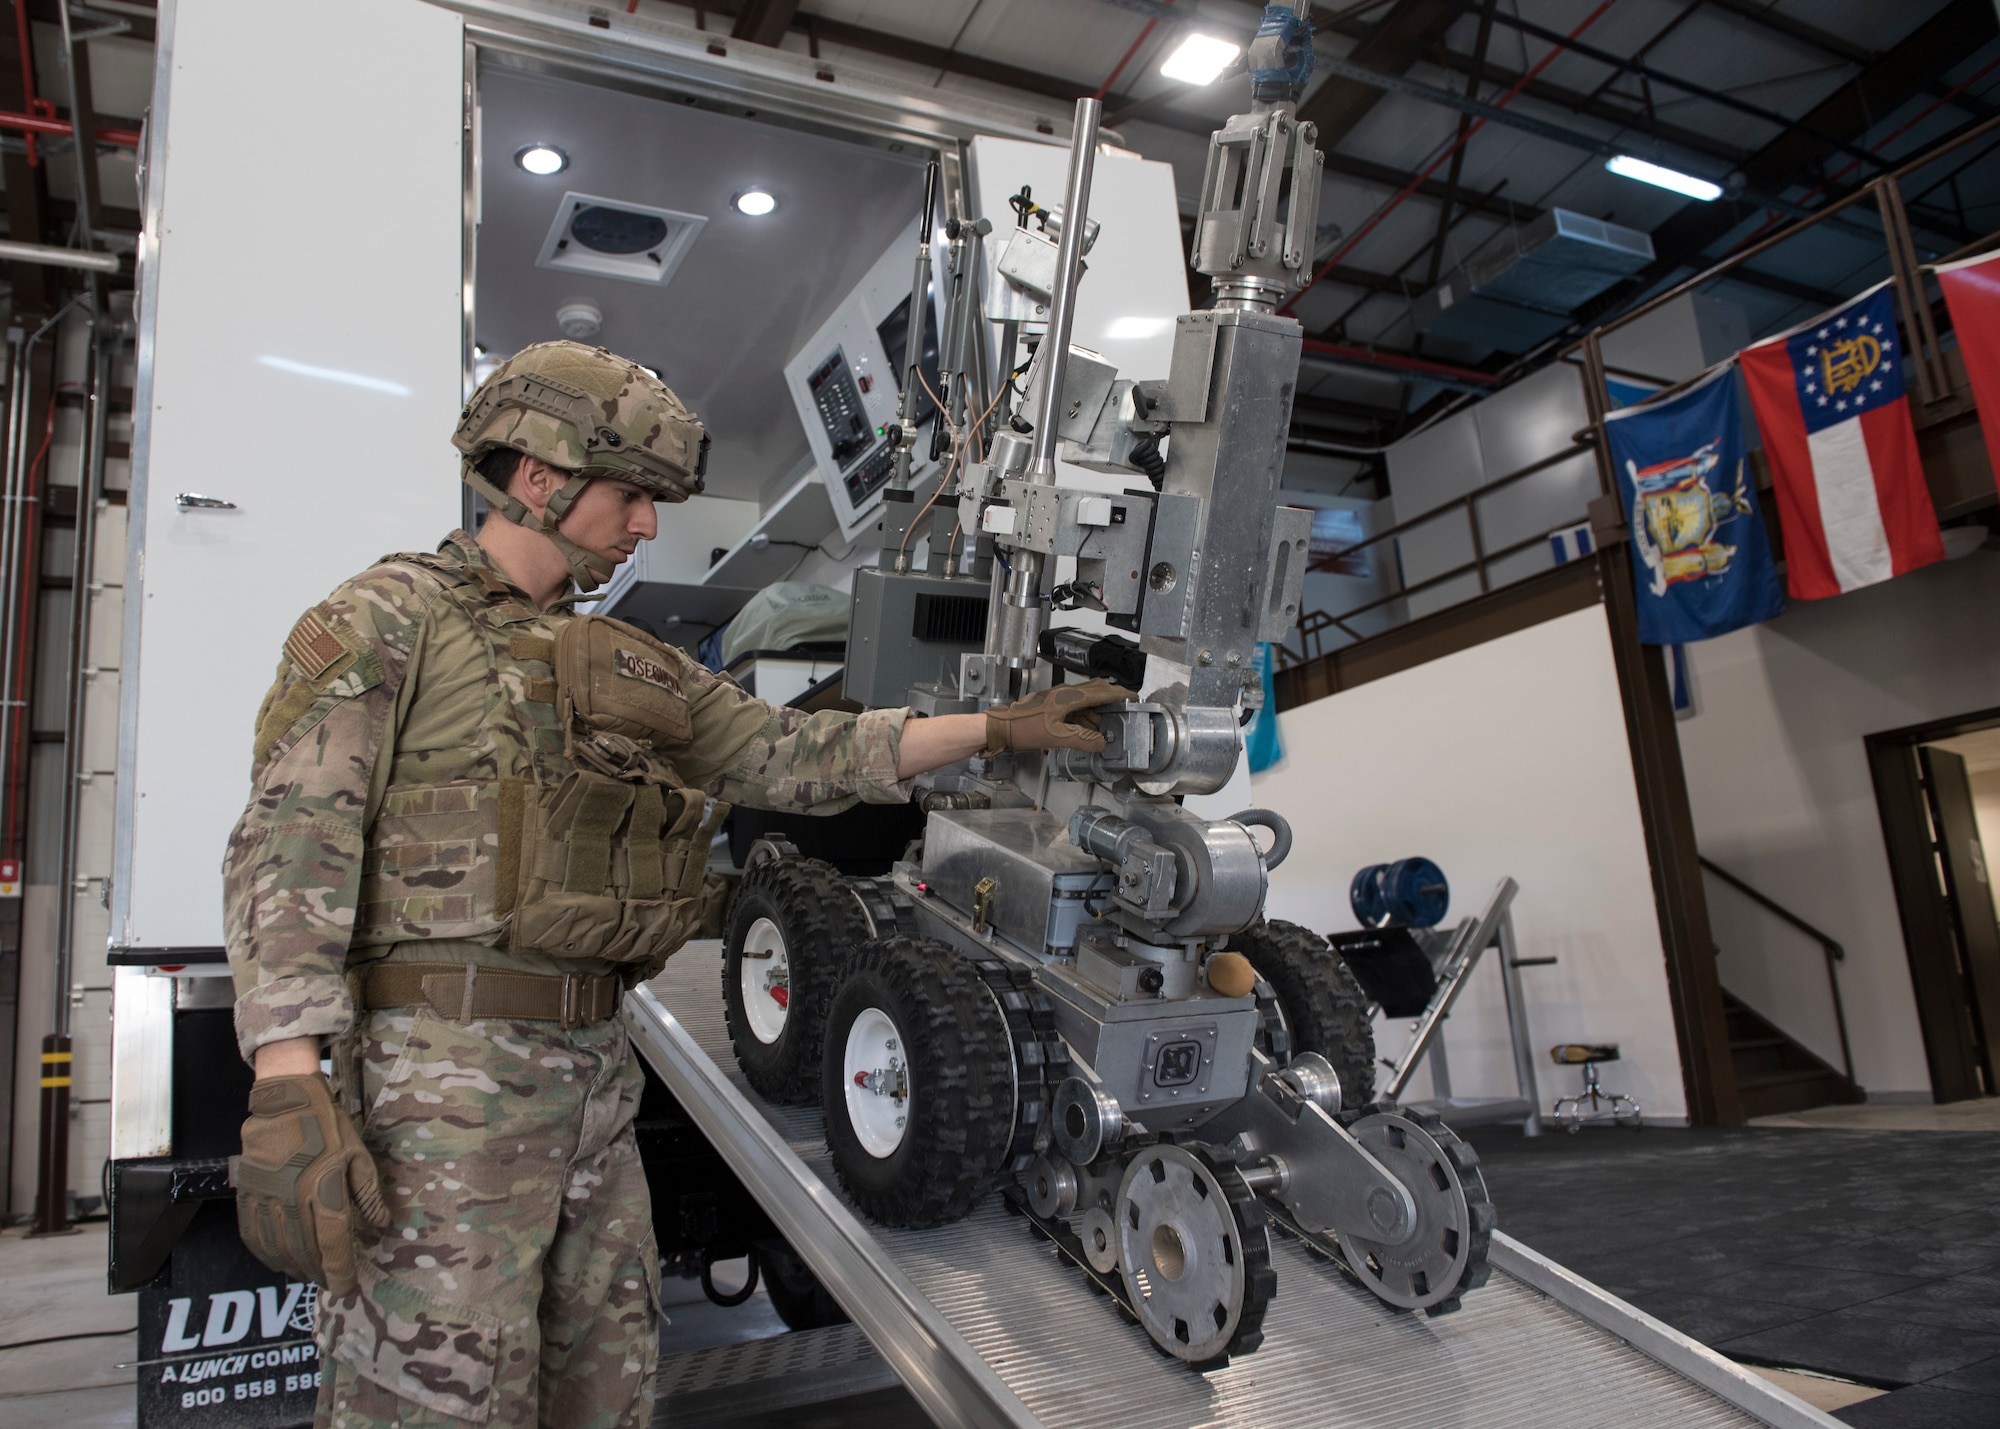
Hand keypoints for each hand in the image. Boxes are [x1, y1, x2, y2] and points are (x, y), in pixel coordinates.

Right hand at [233, 1073, 388, 1295]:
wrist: (284, 1102)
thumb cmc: (327, 1125)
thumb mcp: (357, 1155)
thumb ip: (367, 1194)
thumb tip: (381, 1224)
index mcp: (324, 1188)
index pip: (332, 1242)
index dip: (339, 1270)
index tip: (346, 1288)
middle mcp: (292, 1198)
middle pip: (304, 1251)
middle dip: (319, 1274)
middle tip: (331, 1284)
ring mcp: (266, 1198)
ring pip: (278, 1248)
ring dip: (294, 1268)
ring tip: (309, 1276)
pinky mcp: (248, 1194)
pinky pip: (253, 1235)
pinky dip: (266, 1255)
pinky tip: (278, 1262)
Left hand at [984, 678, 1134, 754]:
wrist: (1000, 728)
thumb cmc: (1023, 728)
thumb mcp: (1055, 737)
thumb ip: (1081, 740)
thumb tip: (1101, 743)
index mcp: (1068, 697)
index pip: (1101, 692)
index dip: (1120, 695)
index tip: (1135, 697)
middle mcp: (1065, 695)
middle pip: (1095, 693)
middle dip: (1111, 702)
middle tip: (1125, 712)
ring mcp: (1058, 701)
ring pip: (1086, 704)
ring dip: (1098, 714)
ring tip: (1109, 728)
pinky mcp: (1052, 709)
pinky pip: (1075, 711)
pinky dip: (1086, 720)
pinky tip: (1089, 732)